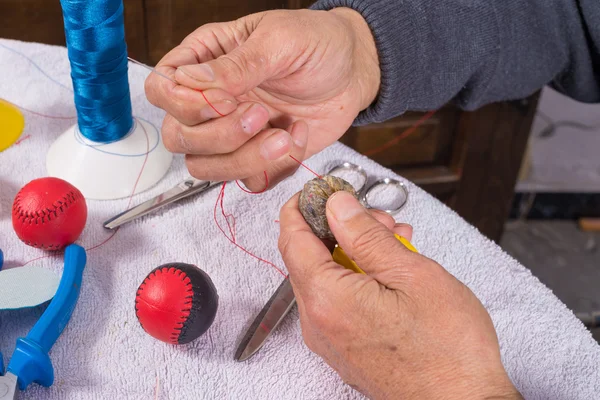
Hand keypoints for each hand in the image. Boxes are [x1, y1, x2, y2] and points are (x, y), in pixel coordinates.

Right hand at [145, 8, 379, 190]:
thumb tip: (190, 82)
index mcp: (205, 60)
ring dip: (245, 159)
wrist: (354, 72)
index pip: (161, 90)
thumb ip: (236, 65)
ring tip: (283, 135)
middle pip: (178, 137)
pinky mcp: (259, 156)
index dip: (183, 105)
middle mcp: (212, 100)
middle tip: (261, 115)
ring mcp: (233, 132)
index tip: (226, 101)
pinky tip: (295, 138)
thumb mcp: (280, 40)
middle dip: (220, 135)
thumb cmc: (318, 43)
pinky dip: (272, 170)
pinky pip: (248, 181)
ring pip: (206, 167)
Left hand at [278, 191, 521, 399]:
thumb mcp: (411, 274)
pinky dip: (359, 278)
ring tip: (397, 243)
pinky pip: (339, 301)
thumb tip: (336, 206)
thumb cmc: (448, 349)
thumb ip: (365, 235)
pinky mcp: (344, 348)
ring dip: (355, 252)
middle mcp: (318, 323)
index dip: (303, 206)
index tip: (323, 191)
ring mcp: (329, 339)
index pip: (291, 238)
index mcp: (327, 299)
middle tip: (380, 220)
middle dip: (342, 228)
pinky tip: (392, 270)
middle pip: (310, 256)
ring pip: (327, 277)